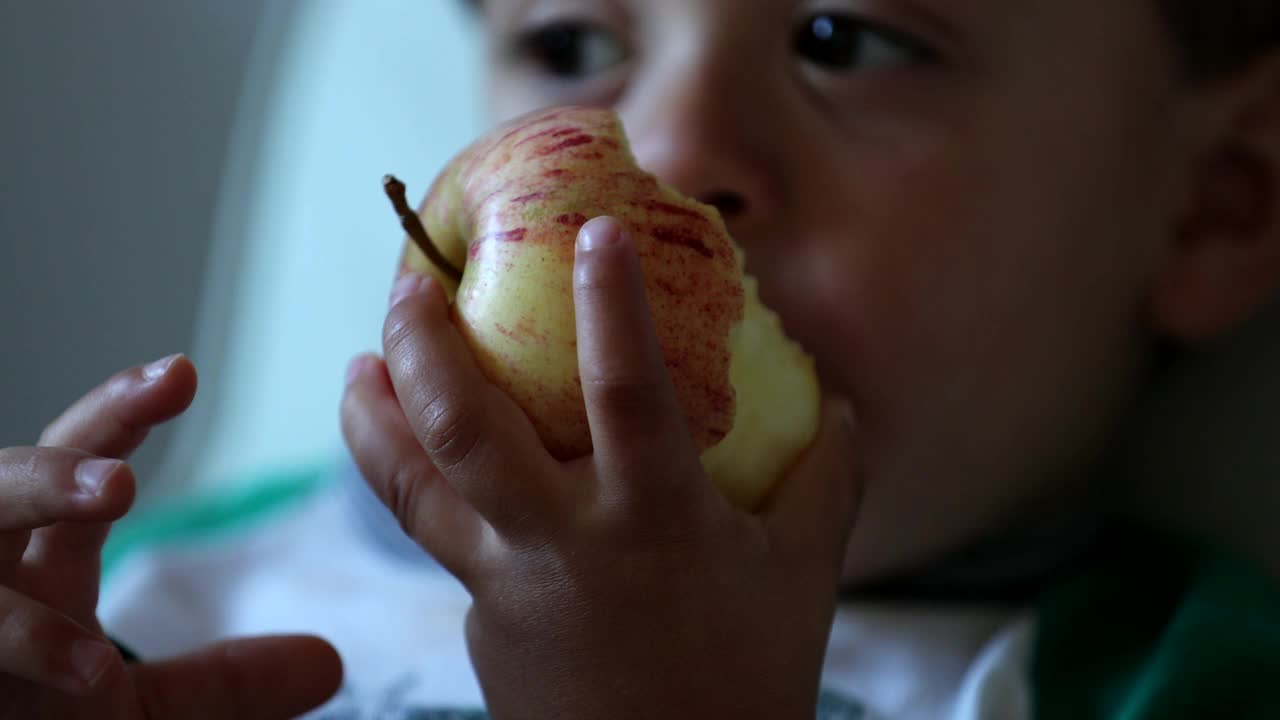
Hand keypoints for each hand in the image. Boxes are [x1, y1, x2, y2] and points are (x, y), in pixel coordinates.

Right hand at [1, 355, 341, 718]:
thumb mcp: (146, 714)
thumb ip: (227, 684)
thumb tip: (330, 662)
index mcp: (43, 564)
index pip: (79, 462)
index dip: (121, 412)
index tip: (182, 372)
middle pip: (7, 483)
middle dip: (63, 463)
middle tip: (135, 466)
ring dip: (35, 501)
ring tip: (117, 492)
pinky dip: (25, 639)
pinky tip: (89, 665)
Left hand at [343, 217, 861, 718]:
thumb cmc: (745, 685)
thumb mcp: (802, 578)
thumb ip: (825, 485)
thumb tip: (844, 407)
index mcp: (654, 520)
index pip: (628, 390)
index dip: (611, 303)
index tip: (594, 230)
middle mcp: (564, 542)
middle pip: (465, 428)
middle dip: (422, 343)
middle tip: (408, 282)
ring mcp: (507, 584)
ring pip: (414, 486)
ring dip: (374, 416)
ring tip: (358, 366)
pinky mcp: (478, 620)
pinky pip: (435, 538)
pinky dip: (412, 485)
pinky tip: (414, 458)